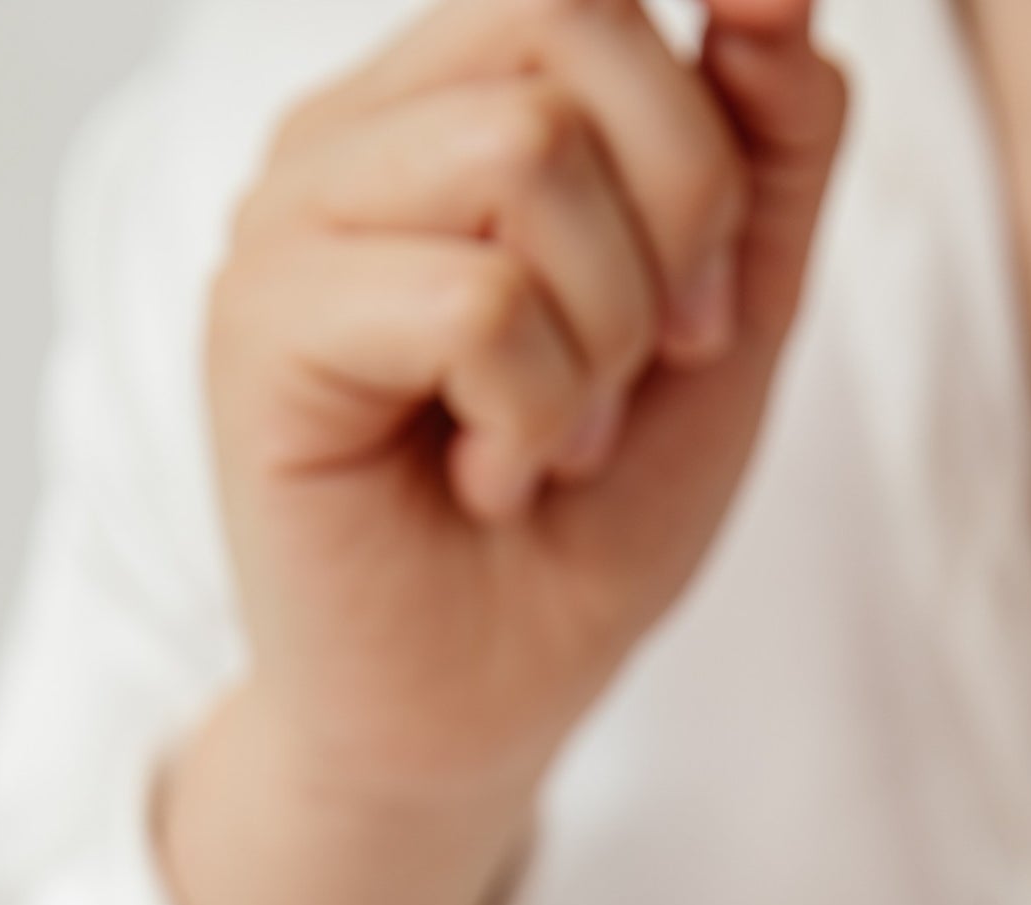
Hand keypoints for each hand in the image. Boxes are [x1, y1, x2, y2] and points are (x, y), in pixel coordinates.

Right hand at [158, 0, 845, 904]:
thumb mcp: (725, 325)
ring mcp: (293, 220)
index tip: (703, 311)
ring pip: (524, 149)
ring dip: (600, 334)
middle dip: (676, 218)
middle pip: (570, 21)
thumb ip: (768, 155)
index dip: (711, 136)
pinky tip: (493, 478)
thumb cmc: (585, 526)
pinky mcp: (262, 329)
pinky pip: (475, 299)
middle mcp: (357, 133)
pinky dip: (535, 413)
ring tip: (553, 440)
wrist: (483, 710)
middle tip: (641, 371)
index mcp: (452, 103)